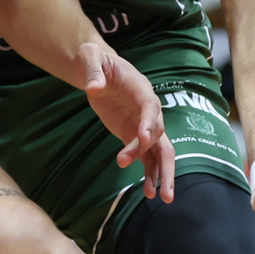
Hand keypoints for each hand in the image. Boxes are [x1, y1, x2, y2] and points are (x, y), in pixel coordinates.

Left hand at [78, 42, 174, 198]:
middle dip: (164, 161)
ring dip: (160, 173)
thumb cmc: (95, 59)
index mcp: (140, 89)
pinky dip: (149, 173)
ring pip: (158, 151)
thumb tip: (92, 88)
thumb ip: (92, 71)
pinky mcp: (134, 135)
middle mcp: (148, 110)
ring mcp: (143, 124)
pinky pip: (146, 157)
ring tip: (157, 196)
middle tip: (163, 184)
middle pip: (162, 136)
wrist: (98, 68)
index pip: (150, 107)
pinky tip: (148, 192)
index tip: (143, 139)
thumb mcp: (90, 57)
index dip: (149, 123)